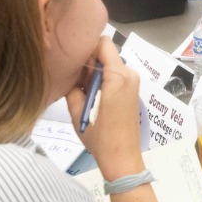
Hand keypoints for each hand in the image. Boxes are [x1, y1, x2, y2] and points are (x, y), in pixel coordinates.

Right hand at [65, 37, 142, 178]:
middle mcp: (129, 74)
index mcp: (117, 76)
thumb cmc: (100, 138)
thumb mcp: (77, 112)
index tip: (72, 59)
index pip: (102, 43)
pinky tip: (90, 96)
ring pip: (108, 64)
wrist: (122, 159)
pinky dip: (101, 79)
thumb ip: (72, 87)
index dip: (86, 47)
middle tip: (72, 79)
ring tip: (80, 90)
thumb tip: (69, 72)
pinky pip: (114, 74)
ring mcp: (133, 81)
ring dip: (93, 72)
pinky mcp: (132, 89)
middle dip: (87, 61)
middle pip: (105, 53)